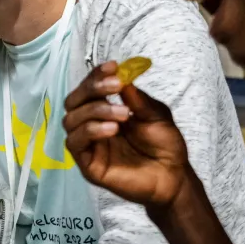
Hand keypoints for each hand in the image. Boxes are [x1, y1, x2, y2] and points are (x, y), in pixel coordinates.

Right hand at [63, 60, 191, 209]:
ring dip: (95, 110)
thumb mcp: (156, 115)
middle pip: (73, 101)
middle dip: (91, 89)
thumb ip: (136, 99)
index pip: (89, 89)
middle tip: (115, 87)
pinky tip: (112, 129)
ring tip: (123, 115)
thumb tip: (120, 76)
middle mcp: (92, 126)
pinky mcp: (88, 165)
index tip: (113, 67)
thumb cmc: (165, 145)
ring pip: (70, 120)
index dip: (96, 76)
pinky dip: (90, 131)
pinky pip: (74, 143)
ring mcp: (89, 146)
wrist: (174, 176)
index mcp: (105, 111)